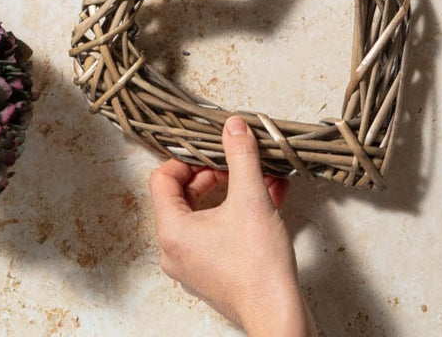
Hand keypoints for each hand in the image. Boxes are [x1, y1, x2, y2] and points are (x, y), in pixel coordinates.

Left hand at [148, 115, 316, 335]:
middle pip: (183, 196)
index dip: (185, 159)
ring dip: (232, 192)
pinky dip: (238, 214)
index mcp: (173, 230)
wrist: (279, 315)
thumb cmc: (259, 267)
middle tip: (235, 164)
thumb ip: (240, 156)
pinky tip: (269, 199)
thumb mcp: (250, 197)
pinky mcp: (213, 275)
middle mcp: (175, 251)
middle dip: (214, 174)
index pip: (162, 179)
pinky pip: (218, 234)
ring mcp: (193, 265)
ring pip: (205, 215)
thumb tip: (234, 127)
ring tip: (261, 179)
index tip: (208, 151)